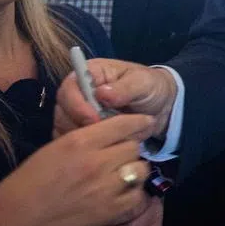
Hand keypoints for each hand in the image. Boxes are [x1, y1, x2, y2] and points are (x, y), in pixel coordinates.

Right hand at [0, 114, 155, 225]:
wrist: (17, 221)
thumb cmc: (30, 182)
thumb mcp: (55, 148)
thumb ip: (85, 138)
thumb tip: (110, 132)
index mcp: (80, 141)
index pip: (123, 124)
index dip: (138, 122)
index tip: (145, 123)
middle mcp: (96, 161)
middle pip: (134, 147)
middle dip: (130, 149)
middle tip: (121, 156)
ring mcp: (105, 187)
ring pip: (140, 170)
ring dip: (133, 171)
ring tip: (122, 176)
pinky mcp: (109, 211)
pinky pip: (136, 196)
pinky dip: (132, 194)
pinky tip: (120, 195)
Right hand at [54, 58, 177, 139]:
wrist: (161, 106)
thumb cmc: (150, 87)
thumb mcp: (142, 83)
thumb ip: (124, 88)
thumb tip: (101, 93)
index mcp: (90, 74)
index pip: (68, 88)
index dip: (76, 105)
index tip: (93, 119)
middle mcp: (79, 94)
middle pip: (63, 113)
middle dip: (82, 126)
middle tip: (105, 136)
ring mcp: (78, 114)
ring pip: (67, 131)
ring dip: (89, 140)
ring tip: (115, 140)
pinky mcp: (83, 132)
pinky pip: (76, 145)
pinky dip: (90, 150)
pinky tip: (108, 150)